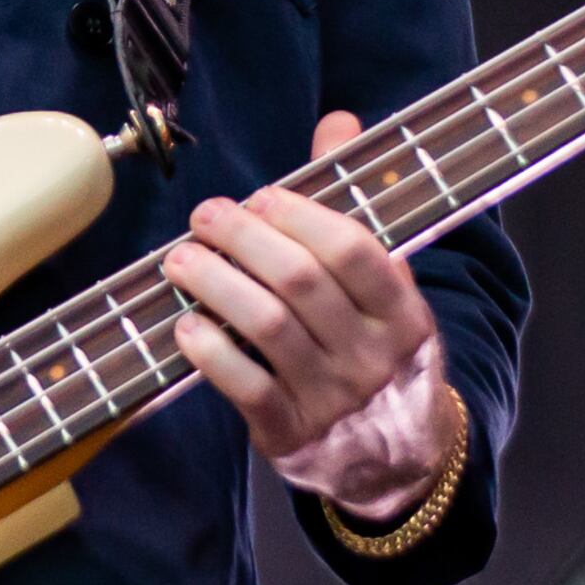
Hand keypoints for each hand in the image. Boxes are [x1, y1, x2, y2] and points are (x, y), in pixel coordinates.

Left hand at [165, 111, 461, 519]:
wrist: (402, 461)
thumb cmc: (382, 353)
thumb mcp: (389, 290)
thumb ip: (356, 207)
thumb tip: (337, 122)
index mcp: (404, 313)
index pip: (354, 251)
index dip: (301, 215)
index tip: (261, 196)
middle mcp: (373, 356)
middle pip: (300, 282)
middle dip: (244, 239)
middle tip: (205, 217)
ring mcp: (333, 399)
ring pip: (267, 329)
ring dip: (215, 284)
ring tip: (181, 259)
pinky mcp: (293, 435)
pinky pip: (245, 387)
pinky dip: (210, 351)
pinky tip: (186, 324)